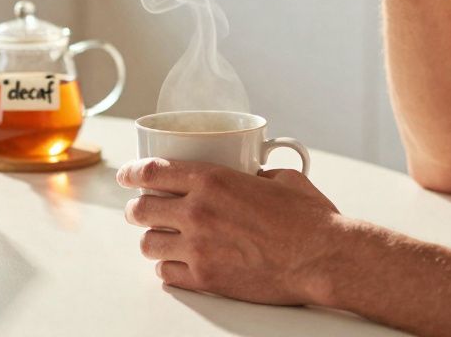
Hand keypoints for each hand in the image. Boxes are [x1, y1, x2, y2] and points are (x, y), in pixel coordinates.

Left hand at [117, 158, 343, 305]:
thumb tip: (247, 175)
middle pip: (140, 210)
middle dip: (136, 209)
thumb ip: (252, 173)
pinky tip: (175, 263)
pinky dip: (166, 268)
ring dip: (150, 239)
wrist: (323, 257)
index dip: (132, 172)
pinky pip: (166, 274)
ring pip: (148, 244)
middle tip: (139, 210)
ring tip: (159, 239)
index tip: (126, 175)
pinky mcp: (206, 278)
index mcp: (212, 180)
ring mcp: (198, 248)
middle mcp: (198, 212)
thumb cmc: (308, 218)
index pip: (152, 171)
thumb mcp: (280, 177)